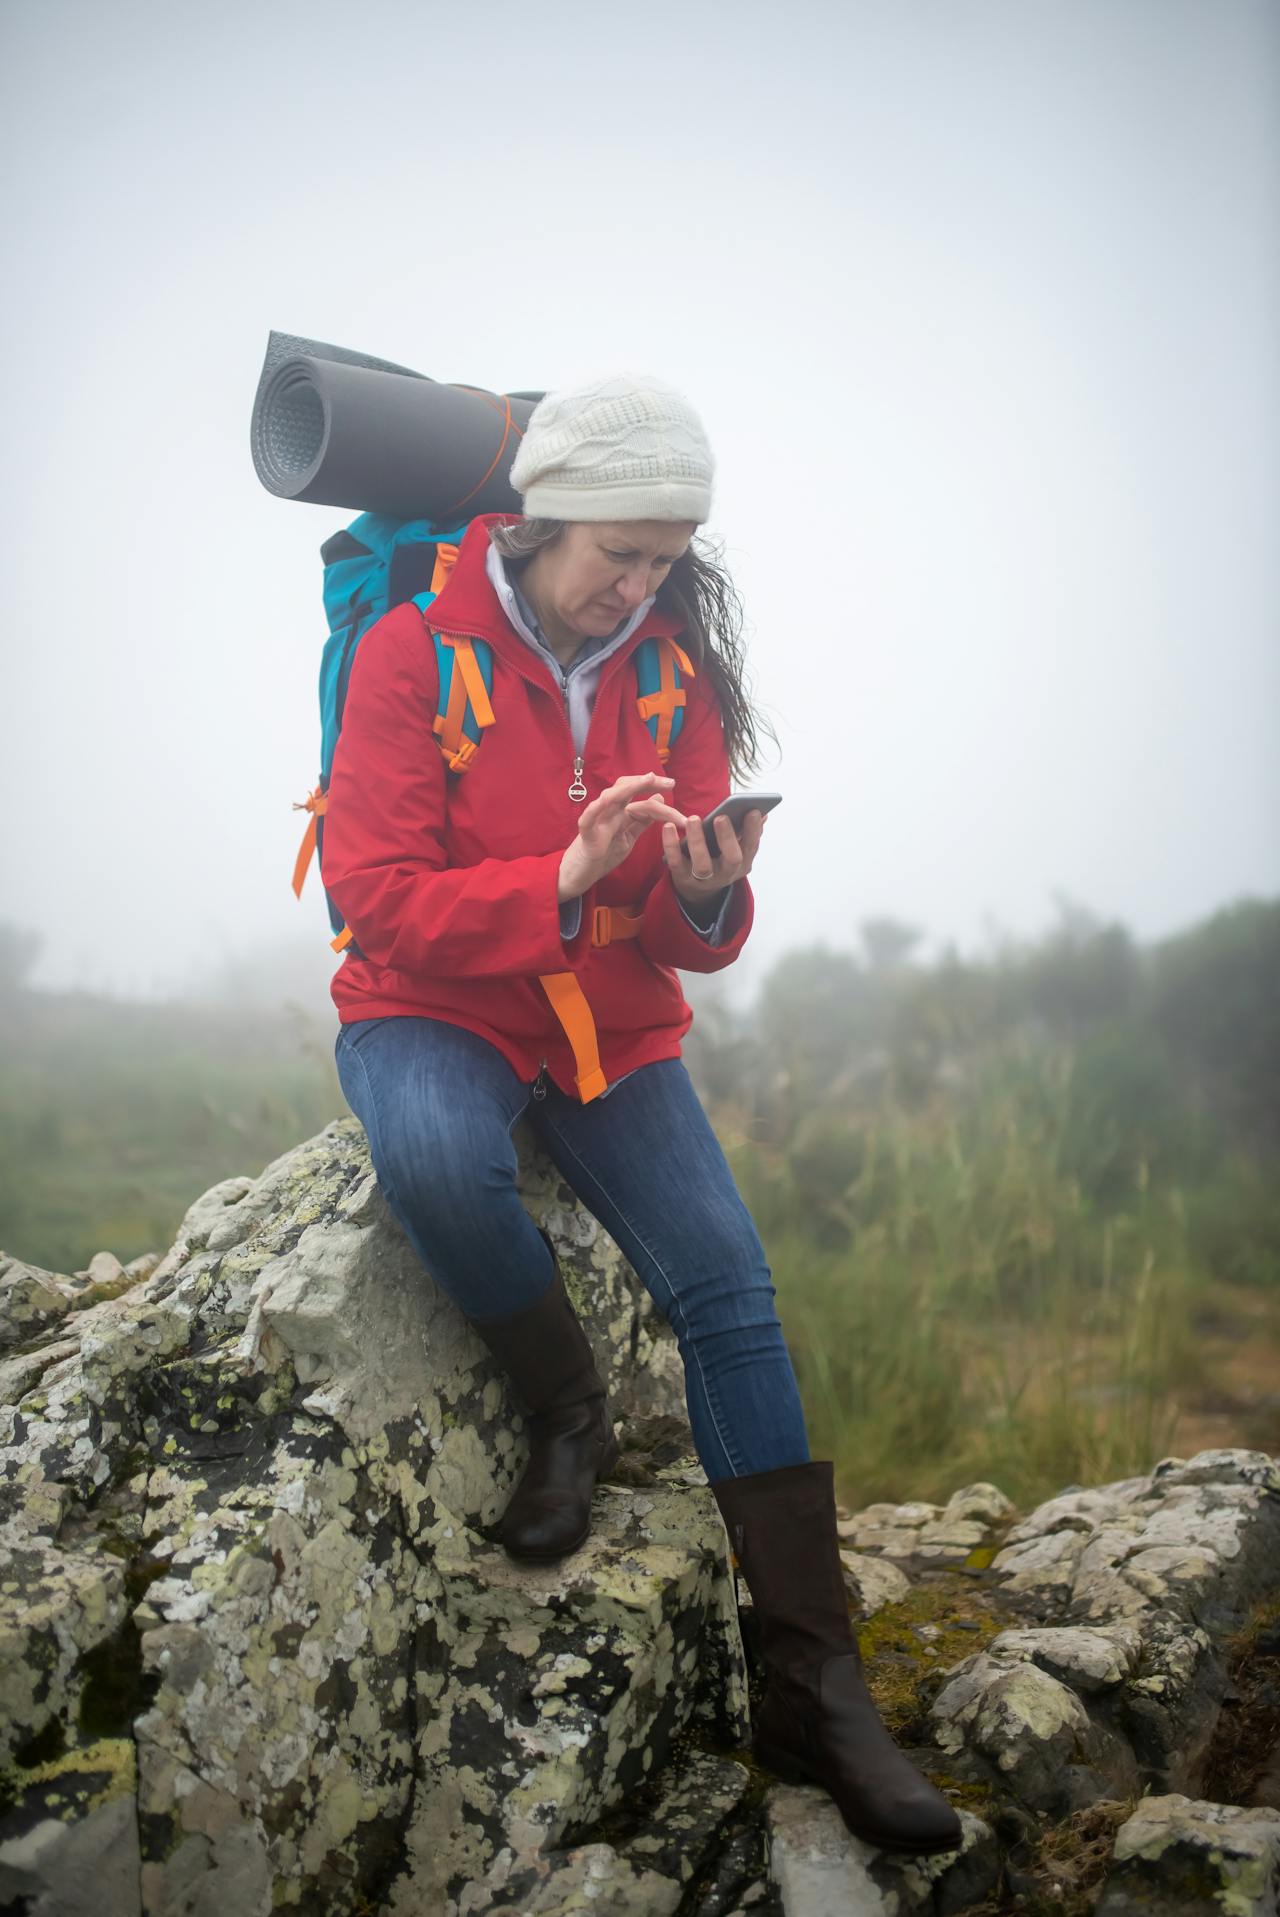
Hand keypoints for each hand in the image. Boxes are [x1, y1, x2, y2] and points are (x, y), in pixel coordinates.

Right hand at [558, 773, 686, 901]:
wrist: (581, 874)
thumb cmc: (603, 854)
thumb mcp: (629, 836)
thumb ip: (643, 820)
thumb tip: (659, 798)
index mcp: (620, 812)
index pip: (638, 795)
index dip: (655, 788)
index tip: (672, 784)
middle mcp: (609, 812)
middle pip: (626, 789)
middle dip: (647, 783)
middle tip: (670, 783)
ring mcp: (597, 822)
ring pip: (609, 798)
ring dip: (627, 789)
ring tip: (644, 781)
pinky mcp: (587, 835)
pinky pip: (588, 820)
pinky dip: (594, 810)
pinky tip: (603, 801)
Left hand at [662, 808, 767, 905]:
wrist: (698, 887)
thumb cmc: (718, 858)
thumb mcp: (735, 848)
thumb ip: (746, 831)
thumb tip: (762, 814)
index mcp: (742, 863)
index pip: (751, 847)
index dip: (753, 830)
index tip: (752, 811)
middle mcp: (726, 873)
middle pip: (732, 859)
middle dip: (728, 838)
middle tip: (721, 817)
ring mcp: (705, 879)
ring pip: (702, 864)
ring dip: (698, 841)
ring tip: (693, 819)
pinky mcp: (683, 879)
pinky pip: (676, 863)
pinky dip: (671, 845)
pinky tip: (669, 827)